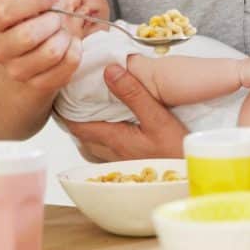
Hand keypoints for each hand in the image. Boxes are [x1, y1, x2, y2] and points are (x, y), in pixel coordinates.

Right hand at [0, 0, 82, 93]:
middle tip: (59, 16)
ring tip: (64, 30)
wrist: (31, 50)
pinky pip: (66, 66)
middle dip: (53, 20)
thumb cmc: (31, 16)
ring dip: (65, 35)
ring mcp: (16, 70)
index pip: (6, 11)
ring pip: (51, 52)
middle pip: (28, 36)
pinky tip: (71, 42)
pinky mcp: (38, 84)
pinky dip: (76, 50)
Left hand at [62, 64, 188, 160]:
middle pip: (81, 136)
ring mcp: (120, 164)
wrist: (190, 180)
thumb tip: (110, 70)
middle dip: (73, 119)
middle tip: (70, 100)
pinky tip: (110, 133)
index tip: (58, 94)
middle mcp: (111, 154)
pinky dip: (100, 141)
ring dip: (87, 131)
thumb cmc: (176, 150)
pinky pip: (105, 155)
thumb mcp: (157, 118)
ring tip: (87, 114)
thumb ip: (133, 94)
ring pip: (92, 147)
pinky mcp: (130, 168)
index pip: (77, 125)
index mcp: (114, 139)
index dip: (64, 111)